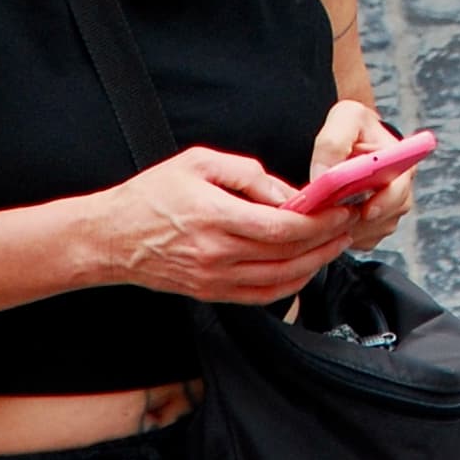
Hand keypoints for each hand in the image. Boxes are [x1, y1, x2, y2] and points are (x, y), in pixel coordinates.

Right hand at [88, 144, 358, 305]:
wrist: (110, 238)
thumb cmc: (152, 194)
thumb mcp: (199, 163)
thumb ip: (248, 174)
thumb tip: (287, 191)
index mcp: (216, 217)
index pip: (281, 227)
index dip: (318, 221)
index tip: (341, 208)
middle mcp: (217, 254)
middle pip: (287, 254)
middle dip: (325, 240)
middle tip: (348, 223)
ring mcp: (213, 279)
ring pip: (279, 280)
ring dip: (314, 264)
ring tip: (335, 245)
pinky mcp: (209, 293)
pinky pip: (259, 297)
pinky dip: (289, 286)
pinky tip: (305, 269)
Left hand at [302, 99, 418, 254]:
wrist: (349, 139)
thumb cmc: (353, 126)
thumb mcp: (345, 119)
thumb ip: (333, 143)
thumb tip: (322, 177)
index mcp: (402, 164)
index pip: (400, 191)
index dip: (385, 203)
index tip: (366, 210)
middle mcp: (399, 193)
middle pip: (383, 219)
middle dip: (354, 218)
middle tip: (328, 213)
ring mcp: (386, 214)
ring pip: (367, 233)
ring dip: (343, 226)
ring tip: (322, 210)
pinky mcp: (372, 229)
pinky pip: (357, 241)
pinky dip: (340, 233)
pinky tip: (327, 217)